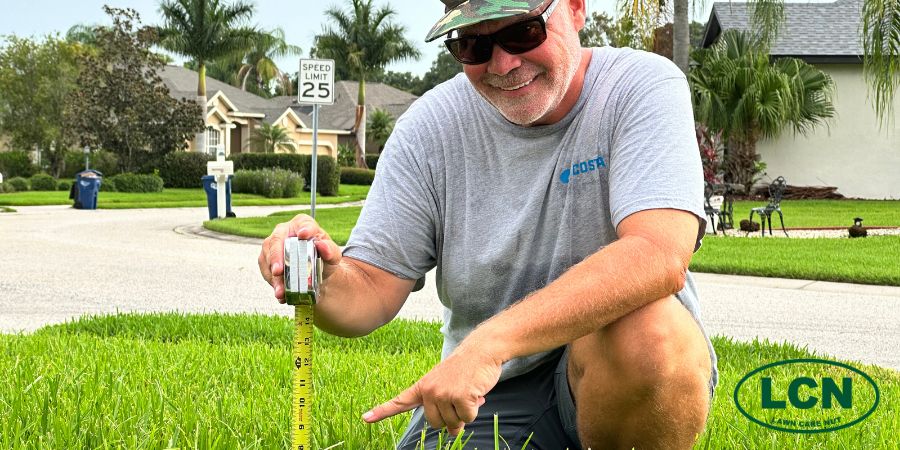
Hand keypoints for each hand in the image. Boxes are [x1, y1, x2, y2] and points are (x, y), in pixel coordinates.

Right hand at [258, 214, 342, 302]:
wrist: (315, 273)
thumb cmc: (323, 259)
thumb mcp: (332, 256)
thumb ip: (330, 250)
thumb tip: (322, 245)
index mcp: (303, 224)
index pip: (303, 223)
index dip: (304, 229)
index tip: (304, 235)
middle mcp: (284, 232)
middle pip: (276, 241)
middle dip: (276, 257)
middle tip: (279, 271)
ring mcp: (272, 245)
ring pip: (267, 258)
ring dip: (273, 276)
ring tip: (281, 291)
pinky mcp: (266, 260)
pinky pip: (265, 270)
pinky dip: (273, 283)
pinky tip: (281, 294)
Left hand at [362, 343, 502, 435]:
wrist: (481, 349)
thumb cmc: (465, 370)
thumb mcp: (448, 387)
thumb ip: (444, 409)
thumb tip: (453, 431)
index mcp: (423, 387)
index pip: (400, 402)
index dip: (382, 412)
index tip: (365, 418)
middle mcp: (429, 390)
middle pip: (435, 423)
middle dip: (451, 417)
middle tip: (460, 398)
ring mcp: (443, 393)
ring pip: (453, 423)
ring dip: (465, 412)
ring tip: (468, 391)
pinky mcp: (459, 397)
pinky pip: (467, 418)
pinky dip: (475, 409)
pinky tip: (476, 393)